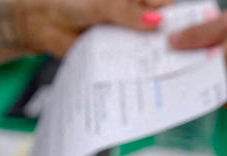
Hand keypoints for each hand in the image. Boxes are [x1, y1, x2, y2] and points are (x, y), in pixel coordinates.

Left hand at [12, 0, 173, 56]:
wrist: (45, 23)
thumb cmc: (72, 2)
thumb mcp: (102, 3)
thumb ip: (127, 11)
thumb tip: (155, 21)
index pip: (167, 7)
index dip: (175, 20)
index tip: (181, 35)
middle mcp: (138, 17)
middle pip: (162, 31)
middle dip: (168, 43)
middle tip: (175, 56)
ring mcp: (130, 37)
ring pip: (149, 49)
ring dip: (154, 59)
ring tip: (163, 71)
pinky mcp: (120, 55)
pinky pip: (133, 64)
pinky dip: (137, 70)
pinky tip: (143, 77)